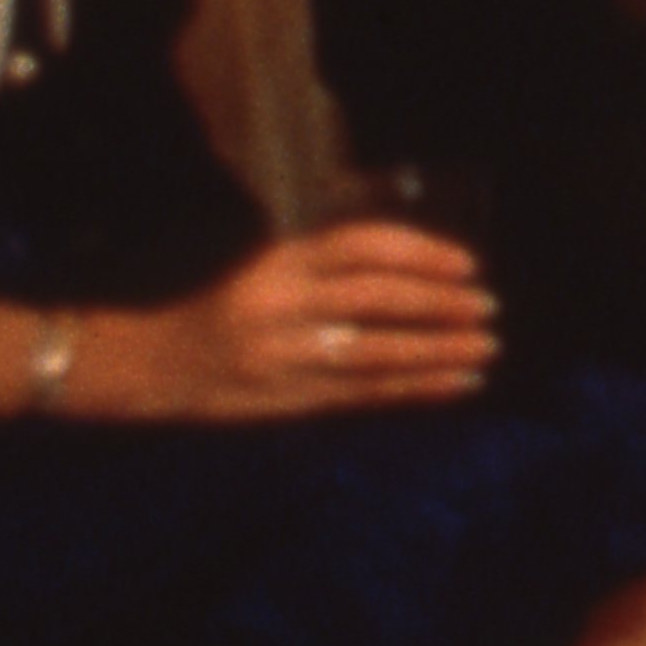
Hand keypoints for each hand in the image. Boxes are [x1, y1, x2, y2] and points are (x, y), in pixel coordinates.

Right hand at [130, 225, 498, 419]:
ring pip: (375, 352)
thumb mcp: (272, 269)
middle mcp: (281, 305)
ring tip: (486, 348)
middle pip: (373, 300)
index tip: (466, 264)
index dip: (419, 252)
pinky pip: (364, 393)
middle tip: (488, 306)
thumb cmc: (232, 307)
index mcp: (279, 262)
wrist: (157, 365)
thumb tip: (423, 260)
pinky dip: (417, 388)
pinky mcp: (289, 398)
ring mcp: (284, 356)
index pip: (359, 246)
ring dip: (438, 351)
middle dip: (437, 304)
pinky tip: (459, 382)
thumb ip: (334, 263)